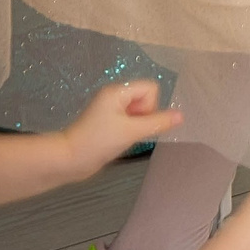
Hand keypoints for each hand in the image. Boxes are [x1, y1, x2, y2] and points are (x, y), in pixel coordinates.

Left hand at [62, 82, 183, 175]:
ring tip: (122, 137)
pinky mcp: (107, 122)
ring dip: (137, 125)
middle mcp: (113, 96)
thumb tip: (181, 116)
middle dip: (144, 116)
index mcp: (117, 91)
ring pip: (139, 111)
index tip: (136, 122)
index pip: (150, 88)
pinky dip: (130, 130)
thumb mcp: (131, 132)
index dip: (150, 106)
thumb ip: (158, 123)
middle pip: (146, 98)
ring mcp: (109, 109)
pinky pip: (130, 120)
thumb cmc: (97, 141)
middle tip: (129, 131)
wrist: (67, 160)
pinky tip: (119, 141)